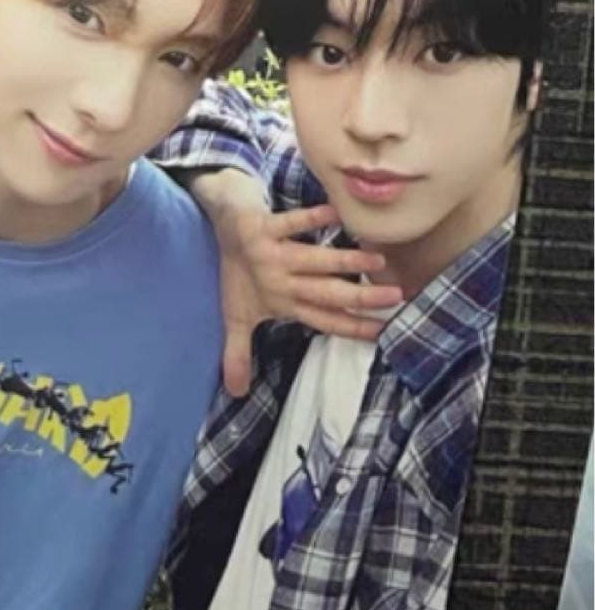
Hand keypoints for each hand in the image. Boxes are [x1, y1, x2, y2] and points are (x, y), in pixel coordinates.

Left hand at [214, 203, 402, 396]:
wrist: (215, 225)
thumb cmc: (235, 273)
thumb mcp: (235, 317)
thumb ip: (238, 353)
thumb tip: (236, 394)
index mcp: (282, 302)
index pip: (323, 319)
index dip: (352, 327)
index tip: (385, 330)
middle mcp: (279, 281)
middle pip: (325, 292)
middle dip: (359, 297)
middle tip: (395, 297)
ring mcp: (271, 253)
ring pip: (313, 259)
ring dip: (344, 260)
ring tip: (377, 261)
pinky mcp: (262, 228)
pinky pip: (289, 222)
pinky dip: (310, 217)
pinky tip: (336, 215)